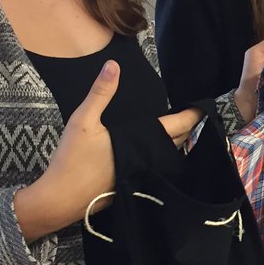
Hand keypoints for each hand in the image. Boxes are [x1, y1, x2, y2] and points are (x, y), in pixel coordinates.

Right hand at [15, 60, 202, 240]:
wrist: (61, 199)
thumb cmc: (72, 159)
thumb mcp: (83, 121)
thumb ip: (100, 93)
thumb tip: (113, 65)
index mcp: (142, 144)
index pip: (178, 127)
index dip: (192, 116)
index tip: (202, 106)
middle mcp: (149, 161)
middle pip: (179, 142)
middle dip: (188, 127)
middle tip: (193, 113)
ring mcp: (144, 176)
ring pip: (170, 157)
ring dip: (177, 142)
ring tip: (181, 128)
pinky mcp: (136, 185)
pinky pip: (158, 168)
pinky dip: (164, 156)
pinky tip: (158, 149)